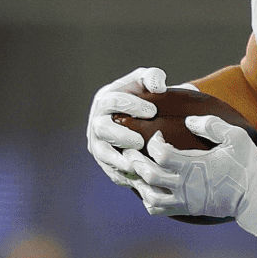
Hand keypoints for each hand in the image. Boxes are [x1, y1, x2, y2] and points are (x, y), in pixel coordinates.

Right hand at [87, 67, 167, 187]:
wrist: (142, 125)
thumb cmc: (144, 99)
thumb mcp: (146, 84)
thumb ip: (151, 77)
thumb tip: (158, 86)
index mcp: (105, 100)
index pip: (112, 101)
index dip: (130, 106)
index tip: (153, 111)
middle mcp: (98, 123)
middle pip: (103, 130)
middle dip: (121, 136)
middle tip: (141, 141)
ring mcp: (100, 145)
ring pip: (105, 155)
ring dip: (120, 160)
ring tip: (138, 163)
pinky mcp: (107, 165)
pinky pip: (115, 173)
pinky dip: (128, 177)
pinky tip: (144, 180)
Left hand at [128, 115, 256, 226]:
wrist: (255, 197)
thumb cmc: (247, 165)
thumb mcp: (235, 137)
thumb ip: (211, 125)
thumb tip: (188, 120)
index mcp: (194, 166)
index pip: (161, 155)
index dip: (154, 142)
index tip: (159, 135)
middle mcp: (185, 186)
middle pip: (149, 175)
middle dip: (136, 161)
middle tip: (133, 150)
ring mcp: (184, 200)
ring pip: (149, 195)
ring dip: (139, 182)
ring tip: (137, 169)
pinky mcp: (186, 209)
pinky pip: (158, 209)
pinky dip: (148, 199)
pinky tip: (149, 188)